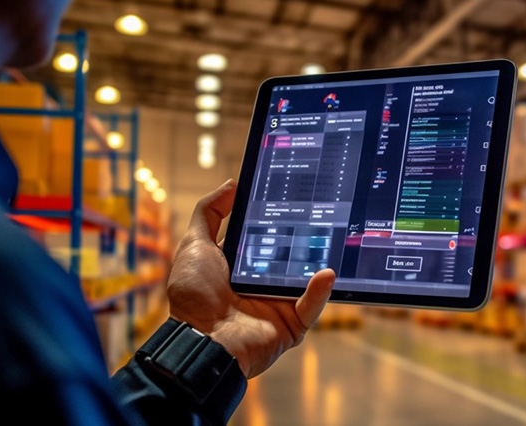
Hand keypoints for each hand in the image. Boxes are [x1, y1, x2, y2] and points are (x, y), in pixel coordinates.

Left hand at [166, 179, 335, 378]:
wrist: (200, 340)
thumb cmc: (193, 296)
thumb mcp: (195, 245)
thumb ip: (210, 214)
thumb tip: (232, 184)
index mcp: (243, 266)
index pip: (267, 237)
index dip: (279, 219)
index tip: (294, 197)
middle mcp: (263, 283)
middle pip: (291, 256)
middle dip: (306, 237)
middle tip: (322, 214)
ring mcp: (279, 304)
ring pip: (306, 280)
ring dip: (318, 263)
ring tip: (332, 241)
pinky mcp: (291, 324)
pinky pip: (311, 307)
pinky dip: (321, 292)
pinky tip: (326, 273)